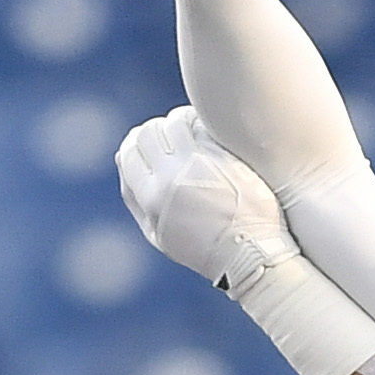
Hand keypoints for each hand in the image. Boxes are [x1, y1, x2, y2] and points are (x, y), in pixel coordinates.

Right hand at [117, 107, 296, 297]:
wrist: (250, 252)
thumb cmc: (205, 246)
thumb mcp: (159, 232)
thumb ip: (137, 197)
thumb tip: (124, 158)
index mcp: (151, 198)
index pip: (129, 152)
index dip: (137, 144)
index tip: (151, 145)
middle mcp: (170, 178)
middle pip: (148, 133)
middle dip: (156, 131)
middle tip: (171, 136)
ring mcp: (198, 164)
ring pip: (173, 122)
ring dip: (179, 122)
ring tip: (192, 131)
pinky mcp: (223, 155)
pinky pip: (201, 124)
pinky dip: (201, 122)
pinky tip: (210, 130)